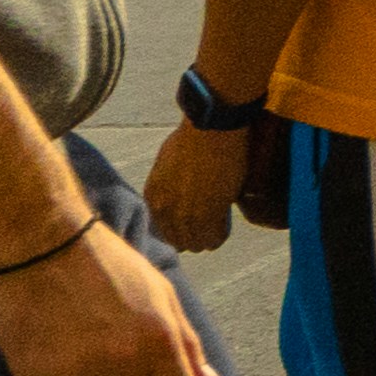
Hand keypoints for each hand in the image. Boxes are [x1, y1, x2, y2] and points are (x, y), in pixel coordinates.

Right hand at [0, 203, 211, 375]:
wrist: (40, 236)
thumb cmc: (104, 263)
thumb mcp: (159, 292)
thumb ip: (186, 341)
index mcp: (160, 338)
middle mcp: (123, 358)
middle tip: (104, 366)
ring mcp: (79, 368)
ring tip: (73, 355)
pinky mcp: (36, 373)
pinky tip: (49, 366)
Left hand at [147, 113, 257, 243]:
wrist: (211, 130)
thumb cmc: (191, 139)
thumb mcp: (165, 164)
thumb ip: (165, 187)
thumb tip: (175, 198)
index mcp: (152, 196)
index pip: (159, 230)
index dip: (175, 229)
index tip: (187, 223)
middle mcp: (165, 210)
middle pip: (177, 242)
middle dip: (190, 237)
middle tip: (203, 226)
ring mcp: (187, 215)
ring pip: (196, 244)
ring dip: (205, 238)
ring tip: (214, 226)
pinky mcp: (210, 214)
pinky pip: (214, 239)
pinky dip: (220, 235)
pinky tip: (223, 224)